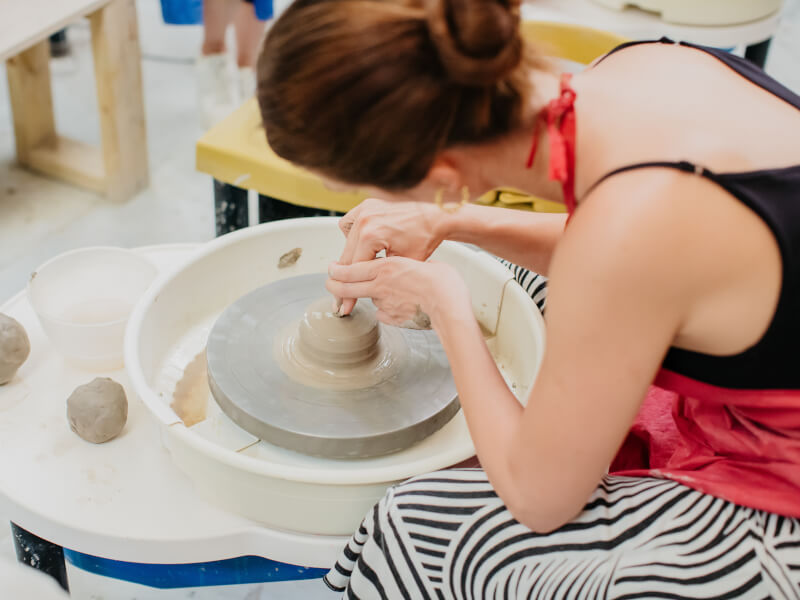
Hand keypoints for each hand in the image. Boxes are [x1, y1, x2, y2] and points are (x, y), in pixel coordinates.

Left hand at [326, 257, 470, 328]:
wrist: (450, 307)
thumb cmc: (443, 282)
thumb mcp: (423, 262)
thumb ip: (408, 265)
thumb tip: (409, 268)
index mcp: (387, 266)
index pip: (351, 268)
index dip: (337, 270)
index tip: (331, 269)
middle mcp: (380, 285)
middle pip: (346, 287)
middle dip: (334, 286)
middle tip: (329, 284)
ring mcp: (384, 304)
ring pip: (368, 299)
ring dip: (371, 297)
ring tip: (389, 293)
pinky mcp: (392, 319)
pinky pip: (383, 314)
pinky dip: (386, 311)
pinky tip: (399, 308)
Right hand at [336, 199, 446, 313]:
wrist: (435, 217)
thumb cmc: (424, 238)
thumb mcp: (400, 265)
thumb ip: (378, 277)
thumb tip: (361, 289)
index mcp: (371, 235)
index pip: (354, 269)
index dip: (350, 290)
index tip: (346, 304)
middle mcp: (364, 220)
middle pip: (347, 257)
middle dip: (345, 279)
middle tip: (344, 297)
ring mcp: (364, 210)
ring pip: (346, 242)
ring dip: (349, 257)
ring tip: (355, 273)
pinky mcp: (367, 206)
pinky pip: (349, 225)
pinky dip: (353, 237)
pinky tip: (361, 246)